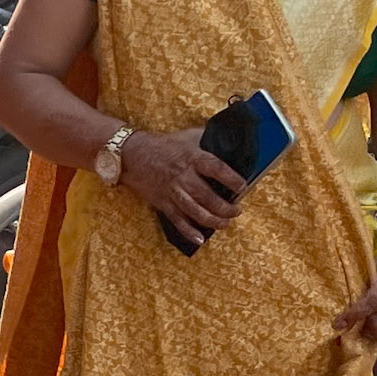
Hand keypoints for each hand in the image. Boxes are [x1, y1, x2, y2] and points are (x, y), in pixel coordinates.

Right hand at [118, 128, 247, 247]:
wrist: (133, 155)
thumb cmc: (165, 145)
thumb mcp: (189, 136)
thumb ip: (209, 138)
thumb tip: (231, 138)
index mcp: (193, 158)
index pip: (217, 169)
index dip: (232, 179)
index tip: (242, 187)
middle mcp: (183, 176)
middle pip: (207, 196)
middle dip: (225, 207)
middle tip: (237, 210)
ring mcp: (173, 192)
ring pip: (195, 211)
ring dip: (213, 220)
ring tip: (226, 223)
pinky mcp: (163, 203)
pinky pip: (177, 220)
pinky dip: (188, 231)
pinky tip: (200, 239)